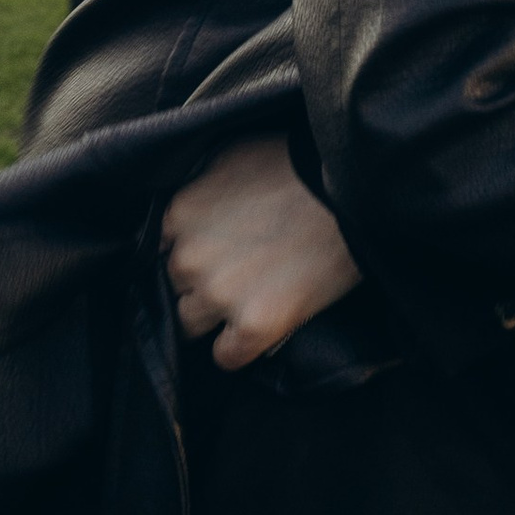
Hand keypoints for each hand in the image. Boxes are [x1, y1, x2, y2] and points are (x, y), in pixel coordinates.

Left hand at [160, 137, 363, 368]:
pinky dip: (240, 347)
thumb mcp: (229, 157)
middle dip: (202, 283)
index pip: (161, 252)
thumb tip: (185, 217)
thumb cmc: (296, 165)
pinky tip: (261, 324)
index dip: (190, 253)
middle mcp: (190, 258)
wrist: (353, 187)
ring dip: (217, 316)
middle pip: (176, 289)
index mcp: (179, 214)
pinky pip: (225, 356)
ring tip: (253, 295)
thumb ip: (196, 190)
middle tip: (241, 269)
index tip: (215, 251)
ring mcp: (220, 295)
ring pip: (191, 325)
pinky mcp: (254, 326)